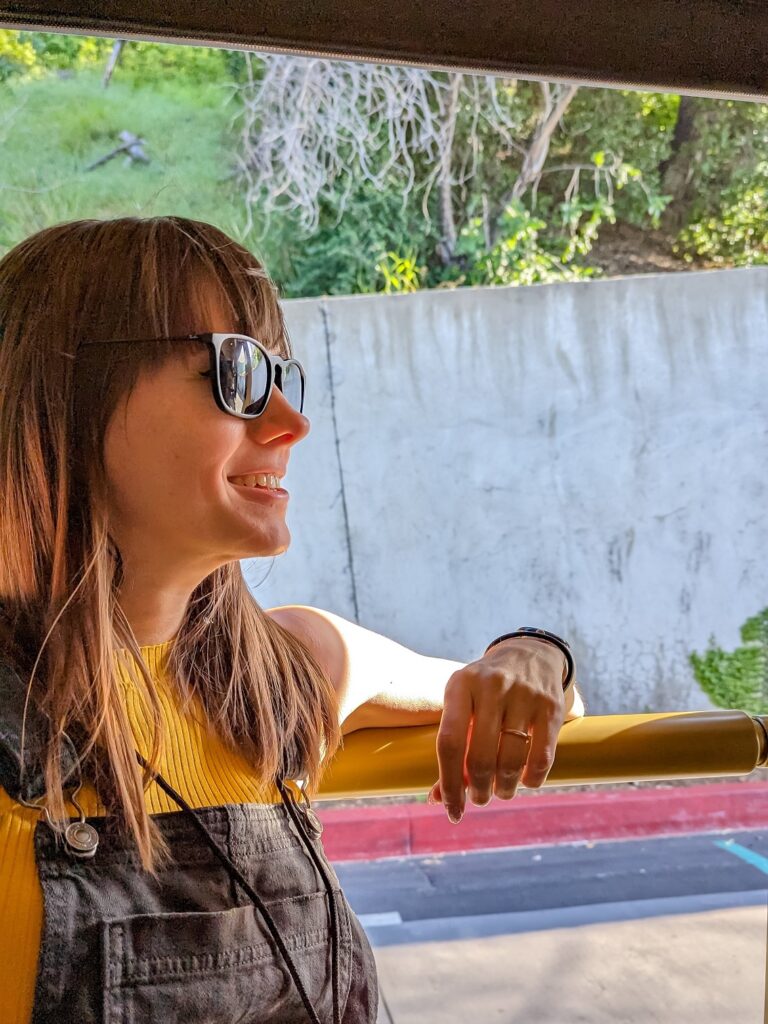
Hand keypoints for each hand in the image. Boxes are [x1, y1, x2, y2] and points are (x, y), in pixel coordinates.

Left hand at [428, 637, 566, 822]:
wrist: (529, 653)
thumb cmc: (485, 690)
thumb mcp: (462, 704)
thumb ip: (452, 748)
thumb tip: (437, 800)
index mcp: (460, 685)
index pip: (449, 743)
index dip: (449, 784)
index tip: (451, 810)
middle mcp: (491, 686)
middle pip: (480, 757)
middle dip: (479, 790)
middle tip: (480, 798)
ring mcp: (523, 694)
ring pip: (510, 761)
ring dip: (504, 788)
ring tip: (502, 791)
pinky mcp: (551, 706)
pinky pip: (541, 757)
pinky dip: (532, 779)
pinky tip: (525, 781)